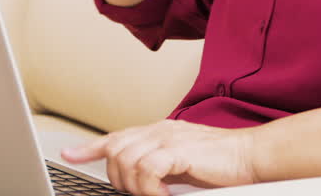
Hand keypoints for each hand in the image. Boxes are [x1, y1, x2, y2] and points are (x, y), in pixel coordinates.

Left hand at [62, 120, 258, 195]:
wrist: (251, 155)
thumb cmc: (221, 163)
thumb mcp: (181, 162)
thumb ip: (158, 165)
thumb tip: (139, 180)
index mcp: (157, 132)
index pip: (116, 137)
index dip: (90, 147)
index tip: (70, 155)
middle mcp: (159, 130)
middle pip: (115, 151)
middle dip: (119, 179)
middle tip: (141, 194)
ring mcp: (168, 138)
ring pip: (126, 160)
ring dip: (136, 186)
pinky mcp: (179, 150)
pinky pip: (147, 169)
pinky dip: (150, 188)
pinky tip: (166, 195)